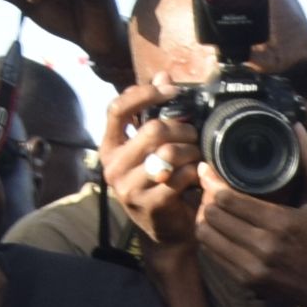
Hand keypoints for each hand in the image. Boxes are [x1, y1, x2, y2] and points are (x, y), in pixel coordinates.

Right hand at [100, 86, 196, 254]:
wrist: (167, 232)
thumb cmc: (160, 184)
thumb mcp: (151, 147)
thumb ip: (153, 112)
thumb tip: (162, 74)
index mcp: (109, 147)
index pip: (118, 108)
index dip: (145, 94)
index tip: (171, 90)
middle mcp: (112, 166)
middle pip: (152, 130)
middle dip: (182, 129)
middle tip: (195, 135)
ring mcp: (128, 187)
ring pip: (168, 152)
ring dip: (191, 151)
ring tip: (197, 157)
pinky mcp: (149, 204)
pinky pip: (180, 176)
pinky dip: (195, 173)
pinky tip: (197, 176)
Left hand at [197, 154, 306, 306]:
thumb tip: (296, 128)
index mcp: (281, 224)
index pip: (227, 199)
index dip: (211, 181)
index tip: (207, 169)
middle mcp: (263, 248)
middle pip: (213, 215)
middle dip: (206, 197)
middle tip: (208, 186)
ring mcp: (252, 268)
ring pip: (207, 237)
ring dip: (205, 218)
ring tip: (211, 206)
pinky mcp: (247, 282)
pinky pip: (214, 255)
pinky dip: (211, 238)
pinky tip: (218, 227)